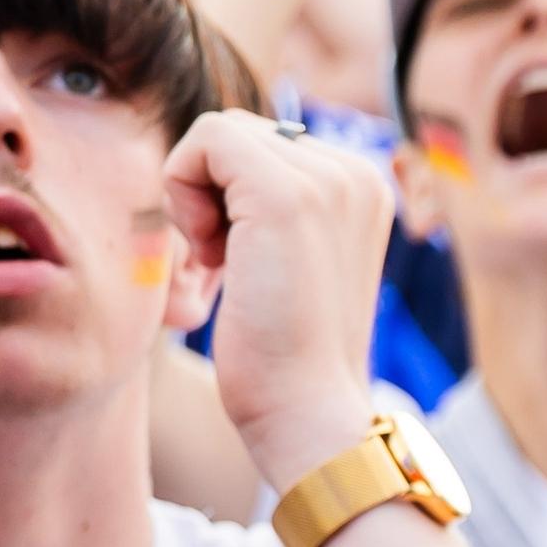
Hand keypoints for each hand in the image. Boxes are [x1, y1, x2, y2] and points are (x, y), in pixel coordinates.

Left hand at [164, 112, 398, 485]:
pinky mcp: (286, 192)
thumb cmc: (286, 357)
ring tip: (219, 263)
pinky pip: (205, 140)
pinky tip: (209, 257)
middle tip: (222, 263)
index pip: (267, 142)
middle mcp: (357, 172)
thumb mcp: (289, 262)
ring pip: (218, 134)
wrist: (308, 413)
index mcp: (364, 188)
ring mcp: (328, 179)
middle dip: (209, 193)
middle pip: (239, 133)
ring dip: (195, 197)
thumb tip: (217, 158)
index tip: (238, 261)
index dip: (228, 198)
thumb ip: (271, 207)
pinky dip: (182, 192)